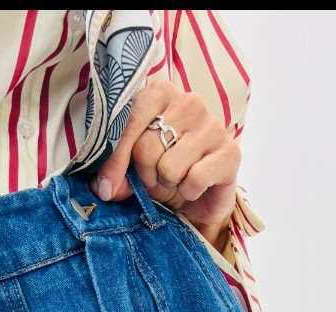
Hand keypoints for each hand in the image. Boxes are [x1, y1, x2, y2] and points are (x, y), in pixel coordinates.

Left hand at [91, 81, 239, 246]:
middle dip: (146, 174)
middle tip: (156, 177)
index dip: (115, 158)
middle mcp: (189, 102)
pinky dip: (190, 192)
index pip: (129, 120)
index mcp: (161, 93)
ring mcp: (212, 125)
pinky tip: (195, 186)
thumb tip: (104, 188)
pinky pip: (194, 179)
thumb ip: (115, 170)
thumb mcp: (133, 167)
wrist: (201, 194)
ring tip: (176, 179)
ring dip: (168, 184)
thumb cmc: (164, 171)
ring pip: (169, 167)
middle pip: (146, 149)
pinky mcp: (231, 152)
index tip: (106, 185)